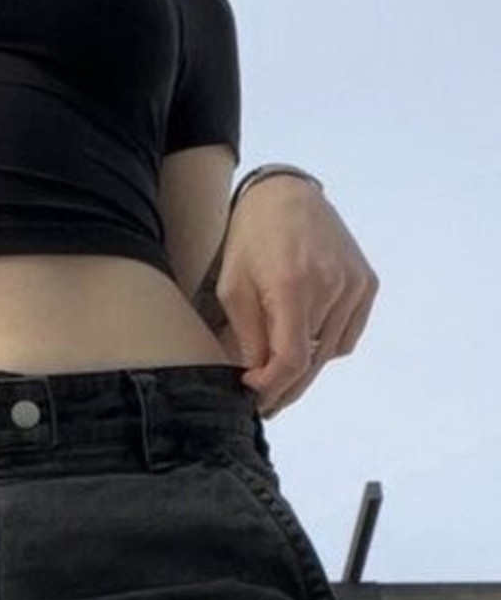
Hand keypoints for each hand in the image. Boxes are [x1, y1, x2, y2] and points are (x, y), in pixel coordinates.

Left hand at [209, 176, 378, 416]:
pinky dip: (326, 347)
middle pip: (312, 363)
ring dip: (305, 369)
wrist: (286, 195)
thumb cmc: (252, 239)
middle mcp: (332, 286)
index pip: (291, 360)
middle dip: (286, 388)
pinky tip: (306, 340)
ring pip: (329, 353)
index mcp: (294, 286)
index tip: (252, 394)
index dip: (271, 387)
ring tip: (279, 370)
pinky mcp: (366, 284)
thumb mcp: (234, 288)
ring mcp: (354, 285)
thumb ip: (248, 338)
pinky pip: (347, 336)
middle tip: (266, 404)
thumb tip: (257, 381)